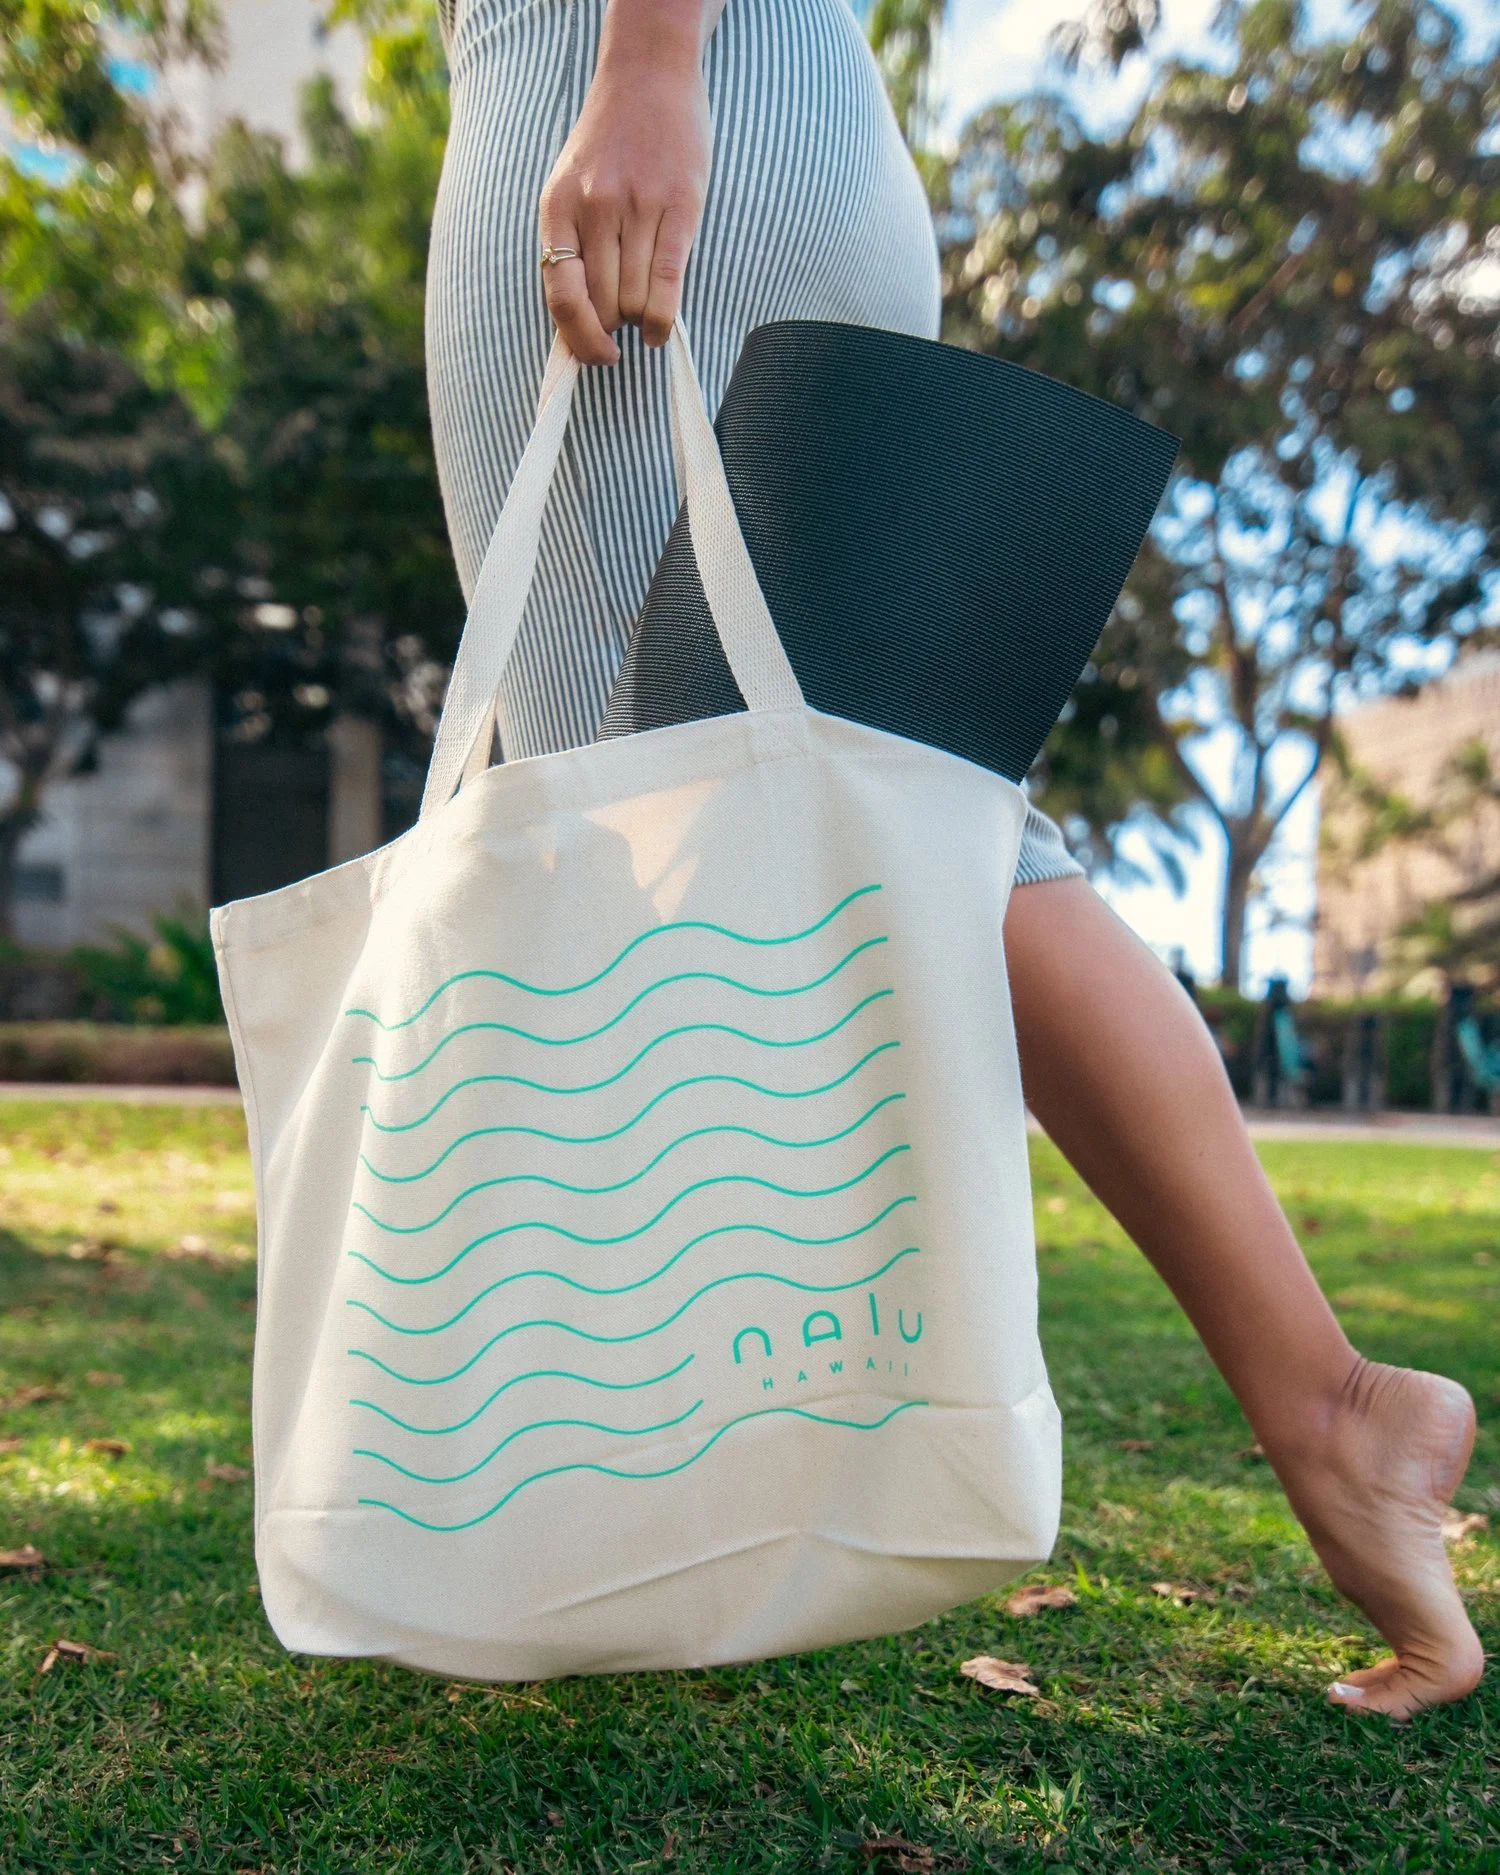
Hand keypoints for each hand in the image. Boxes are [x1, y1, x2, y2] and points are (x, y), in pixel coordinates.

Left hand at [539, 29, 711, 363]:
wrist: (648, 76)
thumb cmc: (609, 142)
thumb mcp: (570, 186)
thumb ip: (570, 244)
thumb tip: (578, 322)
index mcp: (558, 207)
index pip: (563, 295)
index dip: (578, 339)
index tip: (595, 357)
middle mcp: (595, 208)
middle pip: (604, 304)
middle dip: (613, 327)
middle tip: (623, 327)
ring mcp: (638, 206)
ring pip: (635, 300)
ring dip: (640, 321)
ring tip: (645, 316)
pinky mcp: (680, 207)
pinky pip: (668, 284)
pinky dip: (662, 320)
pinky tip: (660, 331)